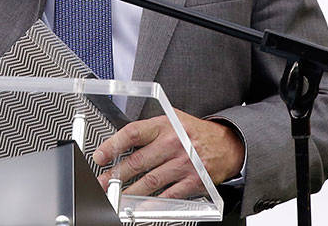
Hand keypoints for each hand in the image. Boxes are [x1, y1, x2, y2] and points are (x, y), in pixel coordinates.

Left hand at [91, 108, 245, 198]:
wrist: (227, 144)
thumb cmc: (194, 133)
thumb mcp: (173, 120)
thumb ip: (150, 131)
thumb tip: (120, 145)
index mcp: (165, 124)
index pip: (133, 133)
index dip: (113, 145)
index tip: (100, 156)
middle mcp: (174, 143)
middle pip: (138, 161)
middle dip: (116, 175)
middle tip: (103, 183)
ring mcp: (184, 163)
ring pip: (150, 181)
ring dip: (130, 192)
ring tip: (116, 197)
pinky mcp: (193, 181)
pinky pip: (169, 195)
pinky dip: (153, 203)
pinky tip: (140, 207)